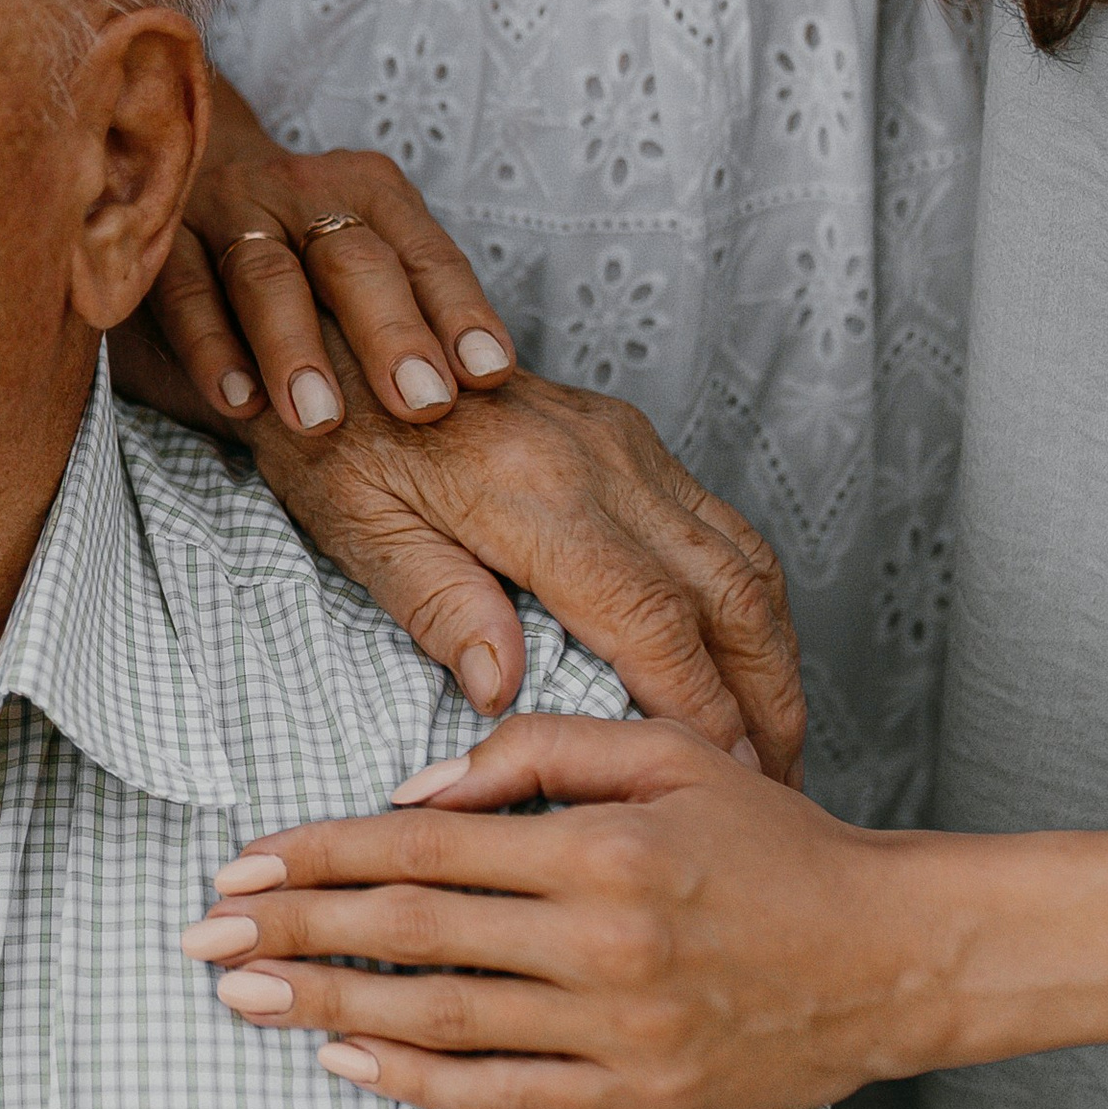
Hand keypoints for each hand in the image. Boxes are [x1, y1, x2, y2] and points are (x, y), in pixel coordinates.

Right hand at [144, 79, 514, 435]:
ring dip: (297, 349)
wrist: (193, 164)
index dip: (459, 311)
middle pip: (353, 261)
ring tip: (321, 420)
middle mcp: (304, 189)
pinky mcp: (165, 238)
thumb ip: (412, 302)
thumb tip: (482, 383)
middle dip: (391, 334)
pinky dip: (213, 348)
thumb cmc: (302, 242)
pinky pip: (188, 295)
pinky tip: (239, 403)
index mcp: (370, 190)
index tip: (485, 373)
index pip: (425, 252)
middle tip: (422, 404)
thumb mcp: (366, 246)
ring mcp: (229, 208)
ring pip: (267, 277)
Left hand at [180, 713, 916, 1108]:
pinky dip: (415, 1082)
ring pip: (438, 1017)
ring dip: (327, 1009)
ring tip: (240, 1000)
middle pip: (410, 931)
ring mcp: (616, 1028)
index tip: (241, 864)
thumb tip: (417, 782)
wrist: (892, 956)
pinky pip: (502, 1095)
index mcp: (601, 846)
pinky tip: (344, 1065)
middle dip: (293, 932)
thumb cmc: (774, 842)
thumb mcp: (668, 756)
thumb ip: (539, 753)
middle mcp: (600, 941)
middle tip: (201, 937)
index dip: (320, 854)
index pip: (423, 845)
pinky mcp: (635, 1095)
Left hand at [217, 331, 804, 770]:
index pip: (654, 622)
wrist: (339, 323)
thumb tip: (503, 691)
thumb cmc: (331, 436)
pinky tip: (745, 657)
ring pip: (744, 559)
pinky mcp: (627, 433)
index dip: (700, 710)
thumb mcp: (359, 528)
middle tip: (776, 785)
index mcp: (537, 493)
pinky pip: (722, 524)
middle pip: (730, 595)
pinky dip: (750, 602)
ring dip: (771, 656)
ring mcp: (626, 442)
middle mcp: (605, 461)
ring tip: (775, 740)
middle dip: (765, 699)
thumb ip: (438, 606)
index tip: (724, 779)